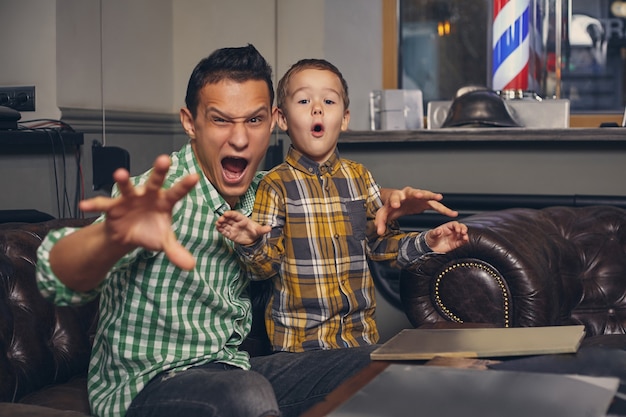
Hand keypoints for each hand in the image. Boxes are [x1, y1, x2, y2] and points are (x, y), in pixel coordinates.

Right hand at [79, 155, 199, 269]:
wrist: (130, 235)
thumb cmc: (151, 231)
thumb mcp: (164, 242)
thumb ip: (176, 251)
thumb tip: (191, 266)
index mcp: (164, 202)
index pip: (177, 193)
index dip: (185, 186)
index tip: (195, 177)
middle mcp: (148, 196)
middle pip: (155, 182)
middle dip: (159, 171)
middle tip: (165, 159)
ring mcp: (130, 199)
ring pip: (127, 188)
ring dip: (124, 181)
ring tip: (120, 173)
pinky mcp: (113, 206)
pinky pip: (103, 204)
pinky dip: (94, 205)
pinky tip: (84, 206)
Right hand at [216, 211, 270, 244]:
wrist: (253, 239)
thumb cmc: (255, 231)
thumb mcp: (259, 231)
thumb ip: (263, 229)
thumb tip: (270, 228)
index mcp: (243, 219)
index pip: (236, 215)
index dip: (231, 214)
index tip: (226, 213)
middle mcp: (236, 222)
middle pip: (229, 219)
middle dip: (224, 218)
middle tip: (220, 220)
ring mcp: (232, 228)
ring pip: (225, 224)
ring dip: (221, 223)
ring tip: (217, 224)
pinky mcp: (230, 234)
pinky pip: (224, 231)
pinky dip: (220, 229)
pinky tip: (218, 228)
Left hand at [376, 187, 458, 234]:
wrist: (397, 202)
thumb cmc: (390, 206)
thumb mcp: (383, 214)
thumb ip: (380, 222)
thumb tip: (379, 232)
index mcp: (396, 196)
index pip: (394, 197)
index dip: (395, 200)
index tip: (395, 205)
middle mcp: (408, 194)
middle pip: (412, 192)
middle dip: (416, 193)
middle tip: (418, 195)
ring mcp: (418, 197)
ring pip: (426, 195)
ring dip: (432, 196)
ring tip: (439, 197)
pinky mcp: (425, 202)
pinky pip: (435, 205)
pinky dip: (443, 209)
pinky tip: (452, 213)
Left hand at [424, 221, 468, 252]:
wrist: (430, 248)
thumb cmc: (431, 239)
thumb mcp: (431, 234)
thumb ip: (435, 232)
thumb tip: (438, 231)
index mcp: (447, 227)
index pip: (454, 224)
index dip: (457, 226)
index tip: (457, 229)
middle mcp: (452, 231)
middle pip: (460, 227)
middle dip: (463, 228)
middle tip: (463, 232)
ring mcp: (454, 237)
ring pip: (462, 234)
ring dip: (465, 235)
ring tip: (465, 237)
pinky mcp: (455, 244)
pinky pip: (462, 242)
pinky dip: (465, 241)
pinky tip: (465, 240)